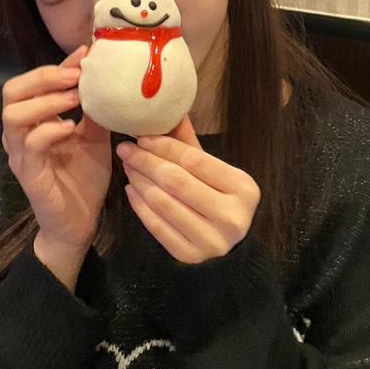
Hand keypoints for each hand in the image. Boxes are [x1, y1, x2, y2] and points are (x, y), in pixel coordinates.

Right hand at [0, 44, 111, 255]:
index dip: (57, 66)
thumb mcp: (95, 136)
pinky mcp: (29, 175)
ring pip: (13, 116)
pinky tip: (71, 128)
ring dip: (46, 101)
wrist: (80, 222)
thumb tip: (105, 77)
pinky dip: (50, 130)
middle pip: (11, 92)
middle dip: (43, 77)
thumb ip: (94, 110)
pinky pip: (31, 145)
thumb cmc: (84, 178)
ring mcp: (21, 155)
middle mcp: (20, 135)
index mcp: (34, 122)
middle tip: (75, 76)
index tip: (85, 54)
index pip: (33, 83)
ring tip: (75, 98)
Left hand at [117, 114, 261, 264]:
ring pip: (163, 203)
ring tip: (128, 167)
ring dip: (140, 181)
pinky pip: (157, 226)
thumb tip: (173, 112)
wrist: (231, 253)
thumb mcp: (217, 173)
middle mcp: (231, 216)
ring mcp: (210, 240)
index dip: (165, 147)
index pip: (195, 160)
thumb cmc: (222, 202)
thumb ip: (192, 146)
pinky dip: (140, 206)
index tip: (142, 138)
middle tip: (126, 150)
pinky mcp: (190, 256)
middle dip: (146, 162)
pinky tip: (132, 190)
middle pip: (176, 181)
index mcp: (243, 189)